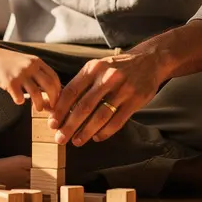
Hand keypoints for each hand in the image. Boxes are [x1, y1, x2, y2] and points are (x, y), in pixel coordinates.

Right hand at [0, 47, 61, 111]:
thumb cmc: (10, 62)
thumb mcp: (27, 61)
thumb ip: (38, 71)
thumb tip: (51, 89)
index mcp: (36, 61)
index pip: (54, 77)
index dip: (58, 90)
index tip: (56, 98)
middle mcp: (30, 67)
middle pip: (49, 86)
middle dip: (52, 99)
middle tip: (51, 107)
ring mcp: (20, 74)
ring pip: (36, 94)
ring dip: (39, 104)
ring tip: (38, 108)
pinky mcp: (10, 82)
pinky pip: (20, 97)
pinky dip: (21, 101)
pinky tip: (19, 100)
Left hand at [49, 51, 163, 145]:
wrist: (149, 60)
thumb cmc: (116, 67)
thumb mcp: (97, 67)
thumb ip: (81, 84)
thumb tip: (60, 107)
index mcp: (93, 68)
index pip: (71, 91)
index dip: (60, 110)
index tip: (52, 123)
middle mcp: (106, 78)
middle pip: (83, 107)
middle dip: (70, 125)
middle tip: (60, 138)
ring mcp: (122, 89)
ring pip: (100, 116)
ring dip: (86, 132)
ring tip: (77, 141)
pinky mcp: (135, 100)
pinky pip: (117, 121)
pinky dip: (105, 132)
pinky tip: (96, 137)